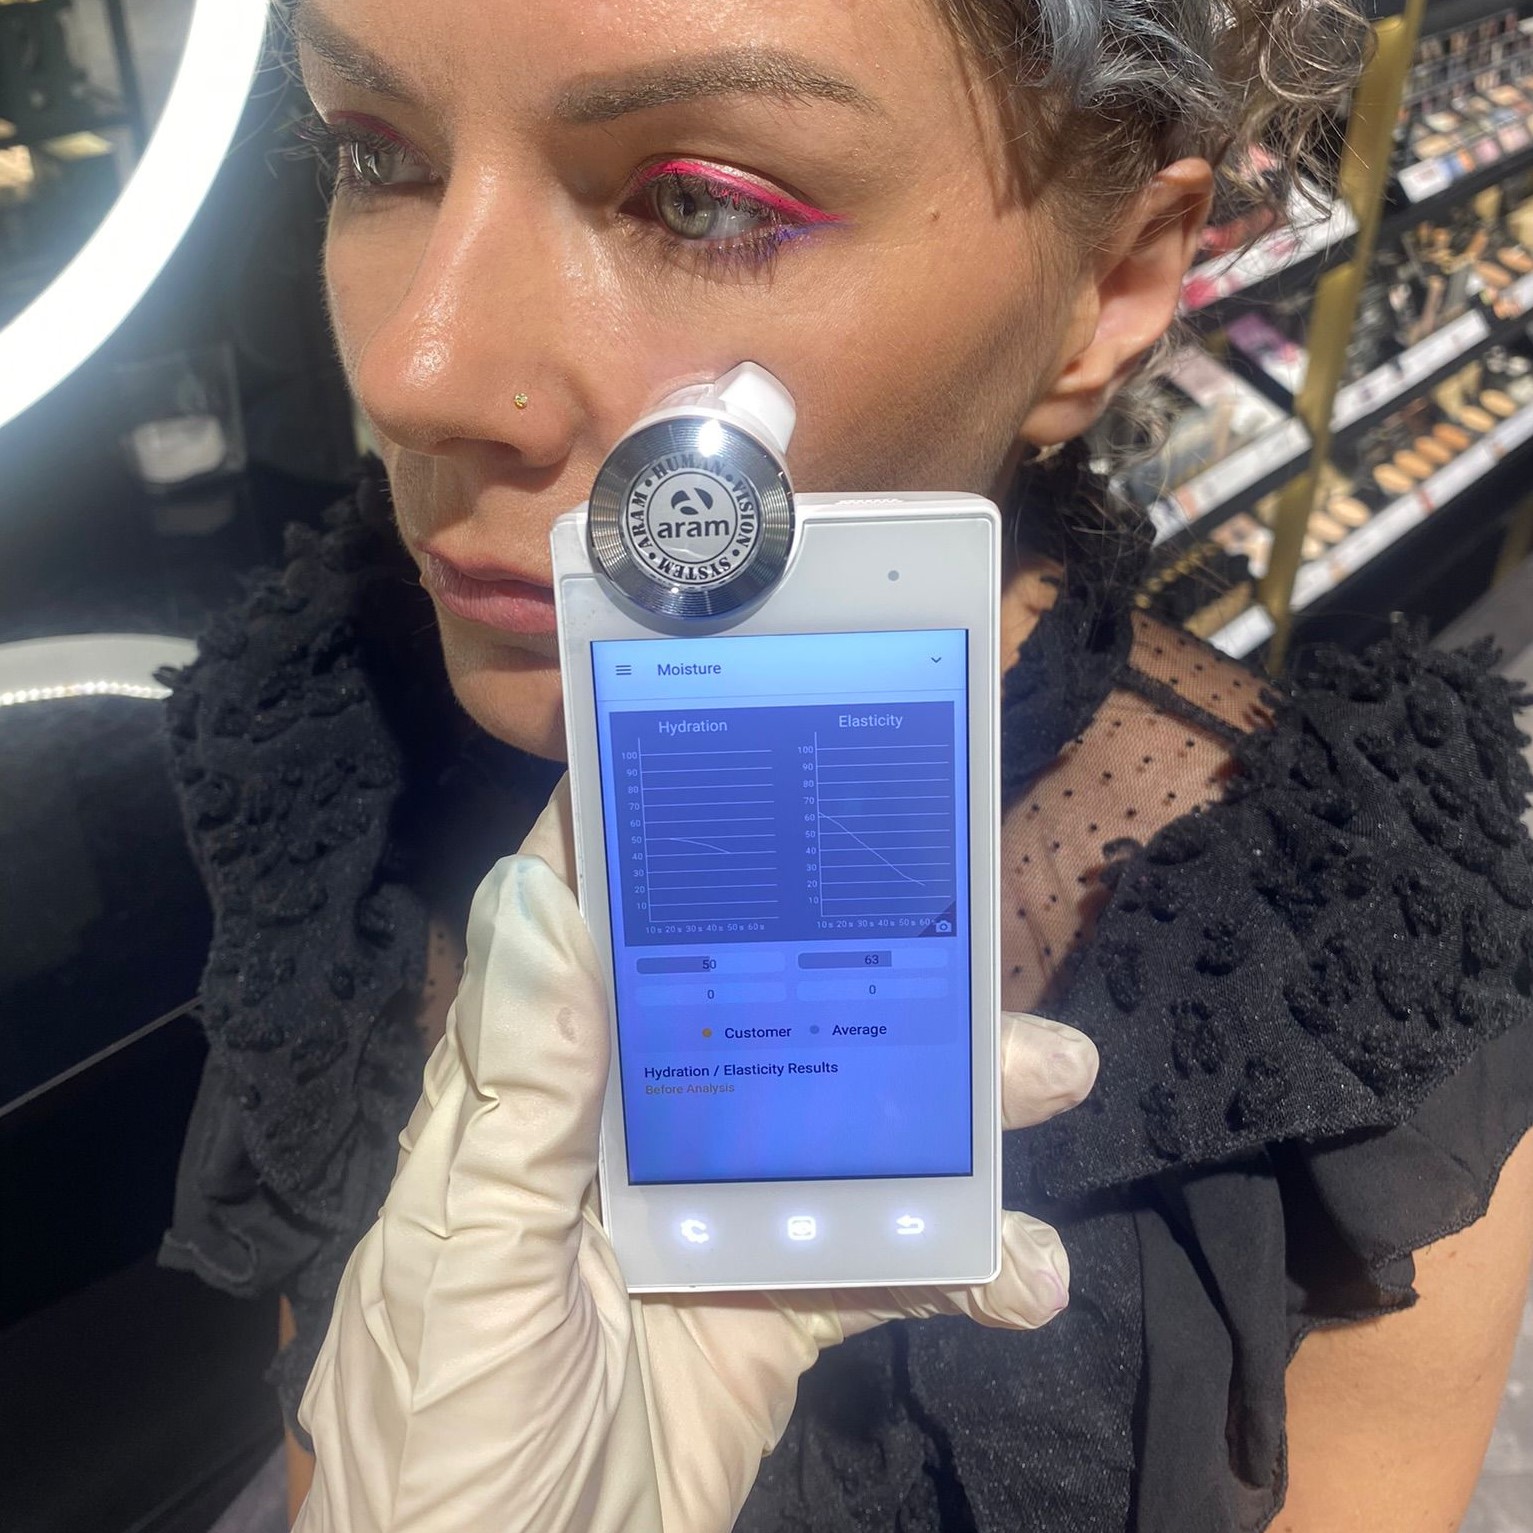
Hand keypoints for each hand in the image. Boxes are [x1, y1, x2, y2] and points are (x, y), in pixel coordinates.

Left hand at [295, 778, 1097, 1532]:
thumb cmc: (445, 1445)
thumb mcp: (461, 1270)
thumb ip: (514, 1103)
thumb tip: (539, 903)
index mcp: (527, 1104)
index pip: (576, 937)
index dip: (634, 842)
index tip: (720, 751)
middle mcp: (627, 1134)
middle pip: (745, 1008)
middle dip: (849, 956)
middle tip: (953, 909)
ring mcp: (712, 1220)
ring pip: (839, 1117)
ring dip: (949, 1096)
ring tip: (1051, 1070)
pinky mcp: (777, 1312)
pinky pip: (882, 1261)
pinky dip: (962, 1259)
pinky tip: (1028, 1269)